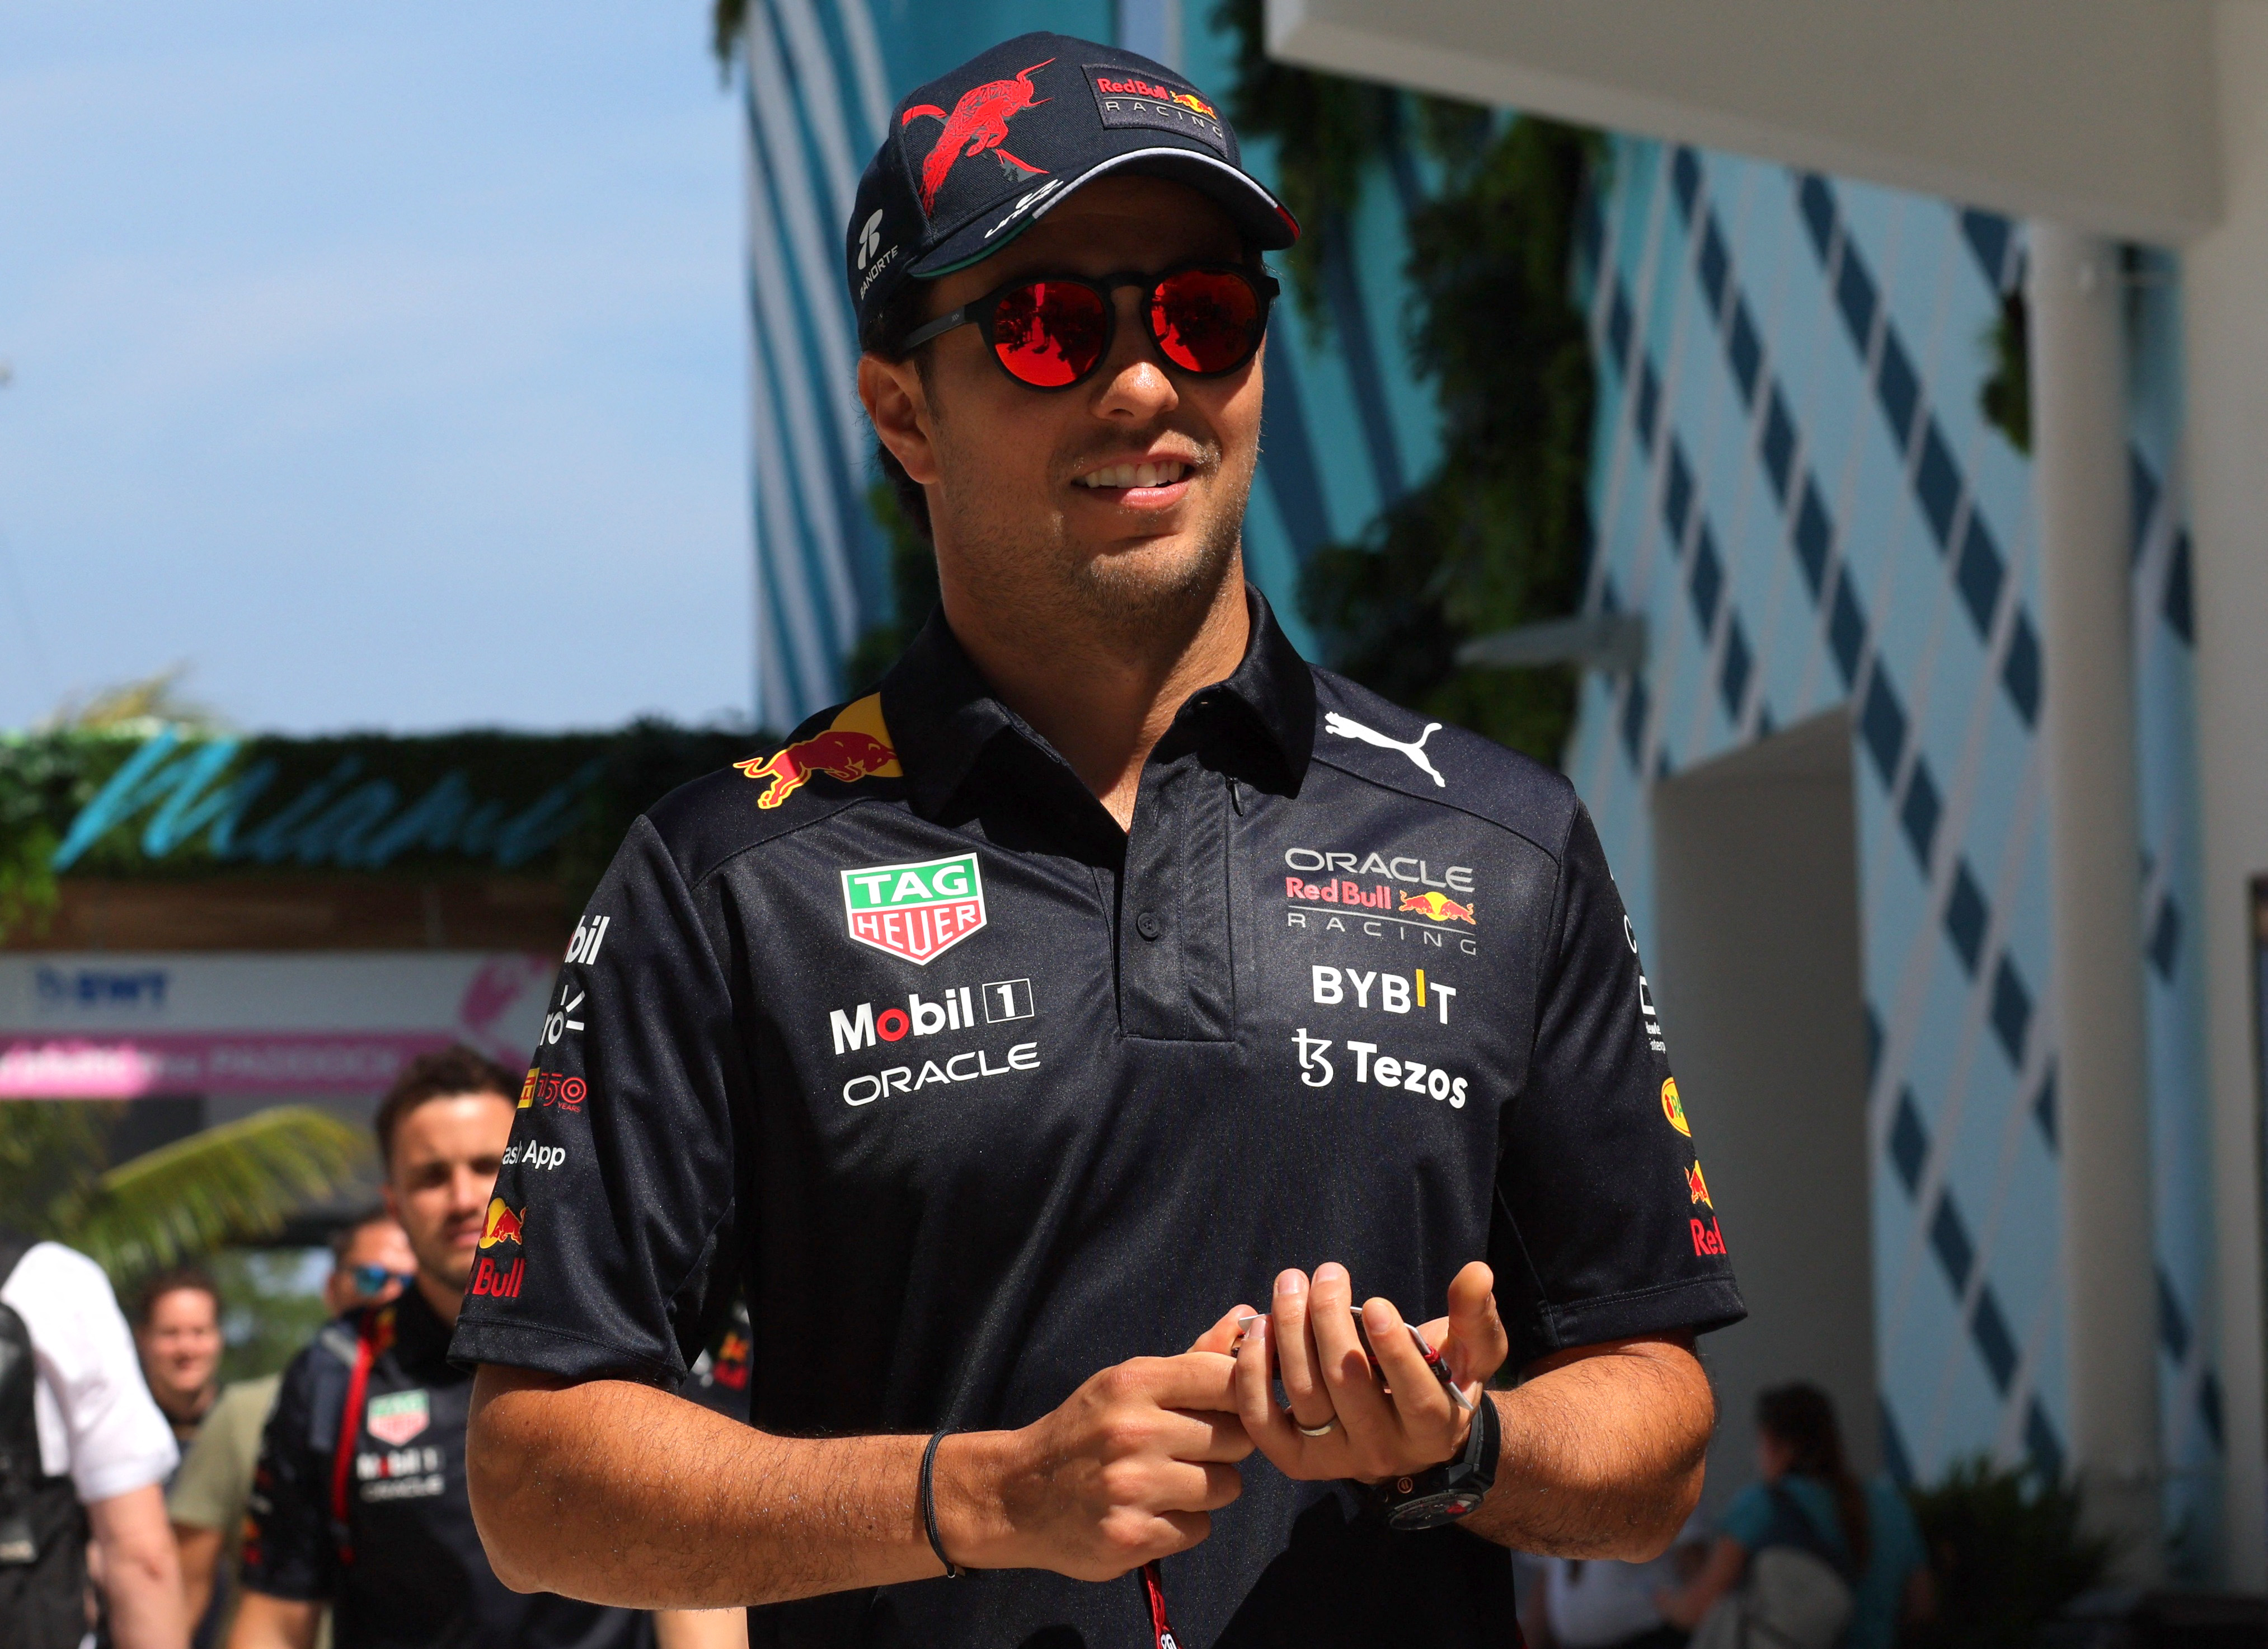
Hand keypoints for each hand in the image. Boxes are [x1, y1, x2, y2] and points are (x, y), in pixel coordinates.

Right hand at [935, 1323, 1254, 1581]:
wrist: (1016, 1494)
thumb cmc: (1084, 1431)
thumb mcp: (1125, 1384)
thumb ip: (1192, 1359)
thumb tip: (1247, 1317)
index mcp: (1131, 1383)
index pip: (1226, 1378)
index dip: (1241, 1395)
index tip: (1228, 1408)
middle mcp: (1132, 1432)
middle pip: (1238, 1438)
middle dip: (1223, 1448)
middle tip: (1187, 1451)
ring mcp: (1131, 1488)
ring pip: (1226, 1487)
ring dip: (1206, 1489)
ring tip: (1168, 1483)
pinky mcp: (1130, 1537)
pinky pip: (1199, 1528)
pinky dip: (1182, 1525)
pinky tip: (1151, 1513)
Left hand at [1233, 1261, 1507, 1482]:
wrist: (1408, 1430)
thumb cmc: (1443, 1377)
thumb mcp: (1474, 1350)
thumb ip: (1476, 1315)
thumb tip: (1478, 1272)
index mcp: (1434, 1429)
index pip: (1415, 1395)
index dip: (1394, 1351)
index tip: (1376, 1303)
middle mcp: (1384, 1453)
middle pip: (1348, 1383)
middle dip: (1330, 1320)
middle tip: (1326, 1274)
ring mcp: (1336, 1459)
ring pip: (1305, 1393)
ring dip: (1290, 1332)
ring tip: (1290, 1285)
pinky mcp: (1297, 1459)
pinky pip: (1263, 1423)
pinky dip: (1253, 1374)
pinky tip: (1258, 1328)